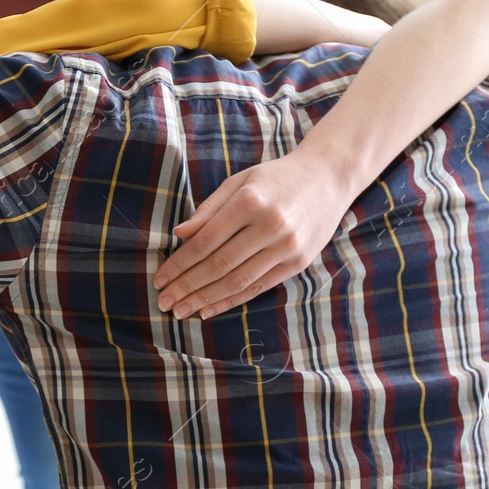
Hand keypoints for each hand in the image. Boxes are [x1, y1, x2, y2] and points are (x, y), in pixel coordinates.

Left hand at [154, 151, 352, 319]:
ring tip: (181, 310)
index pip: (206, 241)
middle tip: (163, 301)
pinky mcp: (297, 263)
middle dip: (187, 286)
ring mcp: (286, 247)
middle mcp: (269, 226)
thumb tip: (179, 235)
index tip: (160, 278)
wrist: (327, 179)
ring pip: (237, 281)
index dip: (180, 263)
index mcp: (250, 201)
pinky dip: (232, 301)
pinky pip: (258, 287)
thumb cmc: (276, 178)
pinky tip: (209, 309)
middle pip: (219, 264)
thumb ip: (209, 209)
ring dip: (205, 299)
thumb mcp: (240, 181)